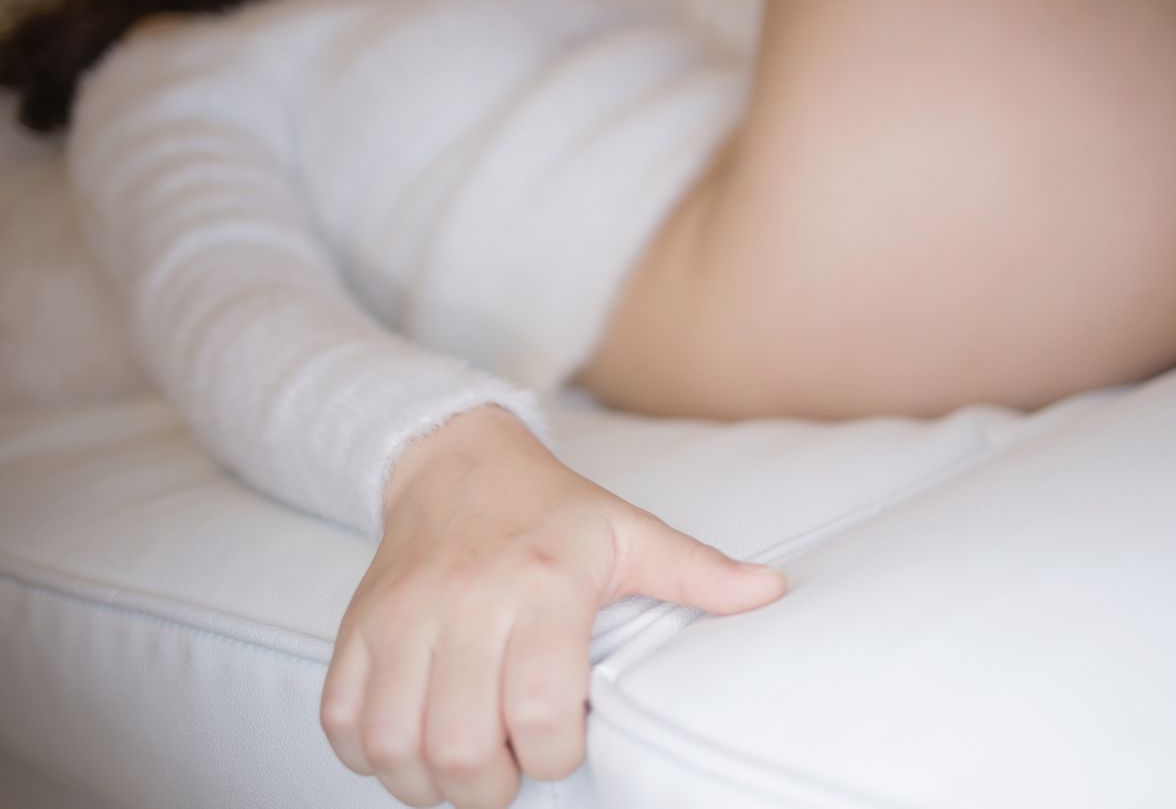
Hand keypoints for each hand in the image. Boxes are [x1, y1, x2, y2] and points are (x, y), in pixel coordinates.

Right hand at [319, 405, 787, 807]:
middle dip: (489, 786)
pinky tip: (411, 741)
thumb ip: (697, 573)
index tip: (563, 744)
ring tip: (460, 764)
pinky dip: (369, 756)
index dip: (554, 755)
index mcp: (545, 584)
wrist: (455, 459)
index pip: (542, 713)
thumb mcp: (630, 532)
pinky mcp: (355, 627)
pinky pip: (341, 723)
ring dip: (427, 782)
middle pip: (460, 747)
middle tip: (508, 767)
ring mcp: (401, 616)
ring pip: (395, 745)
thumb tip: (773, 594)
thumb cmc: (553, 510)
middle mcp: (466, 601)